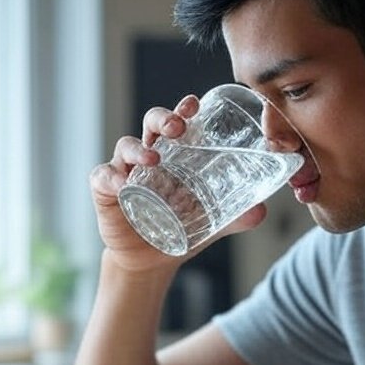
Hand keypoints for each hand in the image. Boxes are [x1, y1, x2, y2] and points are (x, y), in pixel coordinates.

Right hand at [90, 94, 266, 271]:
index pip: (178, 123)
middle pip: (151, 124)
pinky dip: (111, 178)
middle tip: (177, 127)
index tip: (194, 103)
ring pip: (127, 146)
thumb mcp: (210, 222)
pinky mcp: (106, 191)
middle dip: (163, 119)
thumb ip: (235, 216)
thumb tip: (261, 210)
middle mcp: (148, 156)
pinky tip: (122, 185)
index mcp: (174, 156)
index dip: (184, 110)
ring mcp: (125, 171)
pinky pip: (103, 177)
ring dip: (139, 148)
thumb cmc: (179, 229)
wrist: (151, 261)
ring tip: (153, 158)